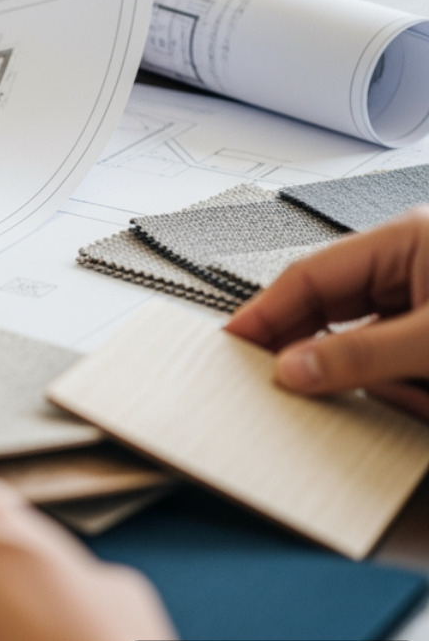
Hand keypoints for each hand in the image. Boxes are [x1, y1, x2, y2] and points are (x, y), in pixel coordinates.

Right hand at [226, 207, 428, 417]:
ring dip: (361, 373)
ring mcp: (424, 298)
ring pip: (361, 337)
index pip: (309, 276)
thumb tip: (295, 369)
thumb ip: (363, 355)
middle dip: (306, 347)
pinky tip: (399, 399)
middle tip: (268, 380)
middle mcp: (410, 265)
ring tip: (357, 397)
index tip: (232, 343)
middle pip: (328, 305)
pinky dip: (390, 384)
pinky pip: (390, 355)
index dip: (265, 311)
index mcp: (404, 241)